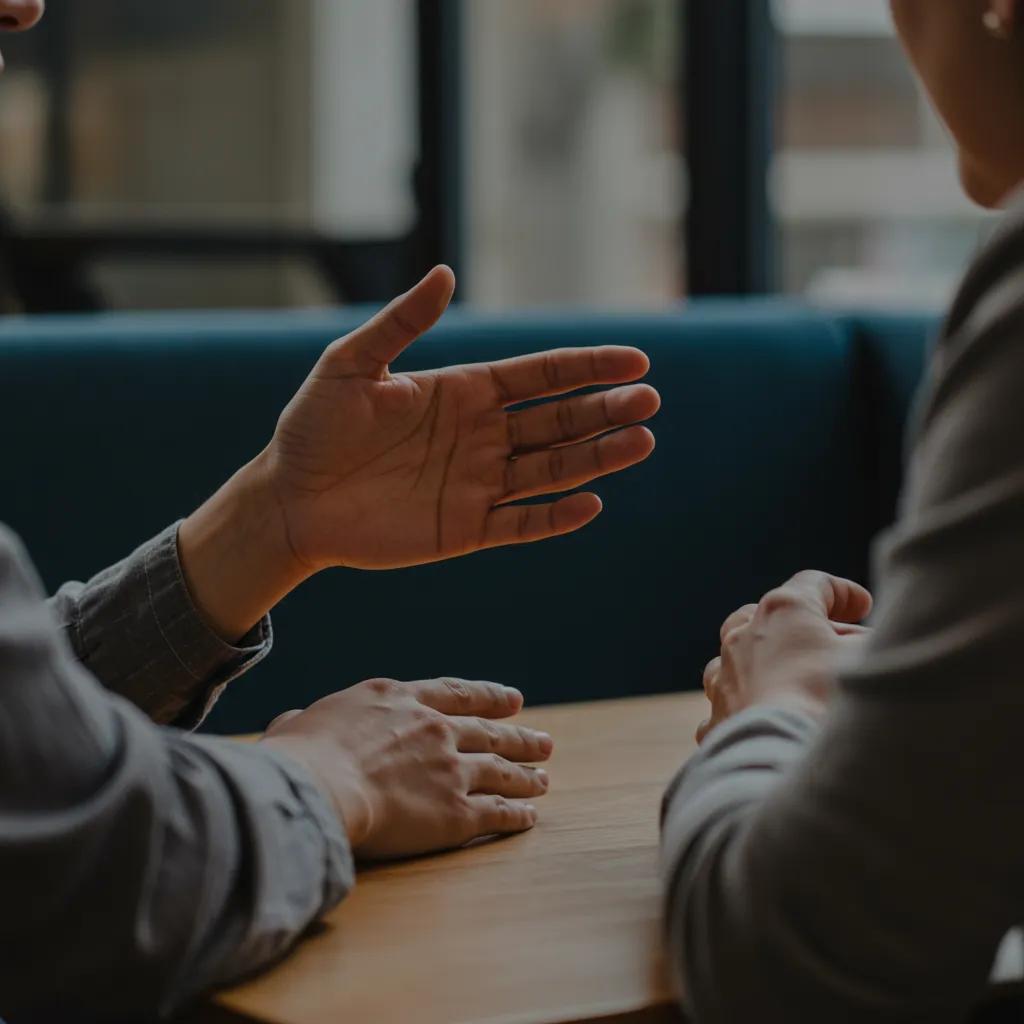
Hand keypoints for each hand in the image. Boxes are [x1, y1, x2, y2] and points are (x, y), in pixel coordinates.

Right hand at [261, 677, 553, 860]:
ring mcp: (450, 767)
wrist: (320, 785)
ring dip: (525, 775)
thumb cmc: (300, 755)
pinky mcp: (456, 811)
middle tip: (544, 742)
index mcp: (400, 699)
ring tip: (544, 779)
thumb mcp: (301, 723)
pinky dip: (515, 813)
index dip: (489, 697)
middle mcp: (434, 728)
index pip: (457, 694)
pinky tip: (528, 816)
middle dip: (520, 738)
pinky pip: (495, 812)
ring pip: (500, 770)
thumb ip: (305, 720)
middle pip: (489, 732)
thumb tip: (289, 722)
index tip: (514, 701)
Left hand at [264, 265, 658, 570]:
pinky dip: (555, 517)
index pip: (541, 377)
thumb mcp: (351, 365)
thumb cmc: (314, 427)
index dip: (588, 367)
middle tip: (648, 402)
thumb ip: (401, 324)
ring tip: (641, 442)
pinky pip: (520, 524)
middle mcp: (482, 436)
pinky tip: (590, 504)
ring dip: (597, 458)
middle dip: (605, 411)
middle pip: (559, 421)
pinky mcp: (465, 529)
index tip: (636, 361)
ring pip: (552, 470)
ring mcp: (478, 484)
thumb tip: (446, 273)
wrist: (290, 499)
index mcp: (465, 392)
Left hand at [696, 571, 872, 743]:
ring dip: (763, 660)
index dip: (842, 592)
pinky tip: (760, 718)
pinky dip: (745, 706)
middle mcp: (743, 637)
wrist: (784, 762)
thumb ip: (872, 643)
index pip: (814, 585)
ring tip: (787, 674)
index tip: (862, 606)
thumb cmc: (833, 702)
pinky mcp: (717, 720)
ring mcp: (724, 678)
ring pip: (735, 655)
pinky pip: (725, 705)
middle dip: (802, 625)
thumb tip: (867, 647)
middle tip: (836, 642)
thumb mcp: (871, 658)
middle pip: (769, 614)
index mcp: (783, 611)